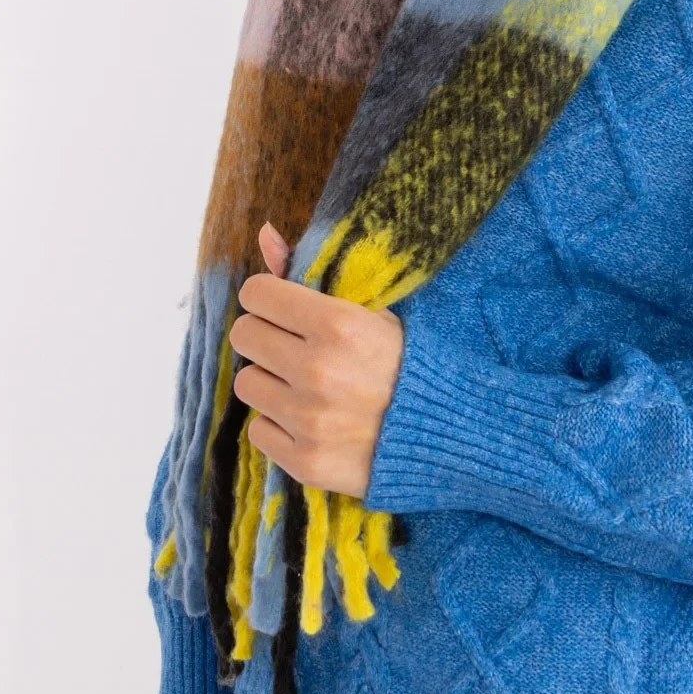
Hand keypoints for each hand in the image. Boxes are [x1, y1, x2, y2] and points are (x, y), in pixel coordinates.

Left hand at [228, 222, 404, 497]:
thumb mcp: (371, 310)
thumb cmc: (408, 364)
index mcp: (338, 324)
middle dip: (265, 337)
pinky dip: (279, 425)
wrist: (449, 435)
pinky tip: (312, 421)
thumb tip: (263, 232)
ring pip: (246, 383)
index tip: (283, 308)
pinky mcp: (304, 461)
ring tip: (307, 387)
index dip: (267, 298)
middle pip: (244, 335)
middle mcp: (318, 371)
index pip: (256, 293)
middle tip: (294, 348)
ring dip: (271, 382)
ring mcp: (309, 419)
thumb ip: (309, 273)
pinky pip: (258, 430)